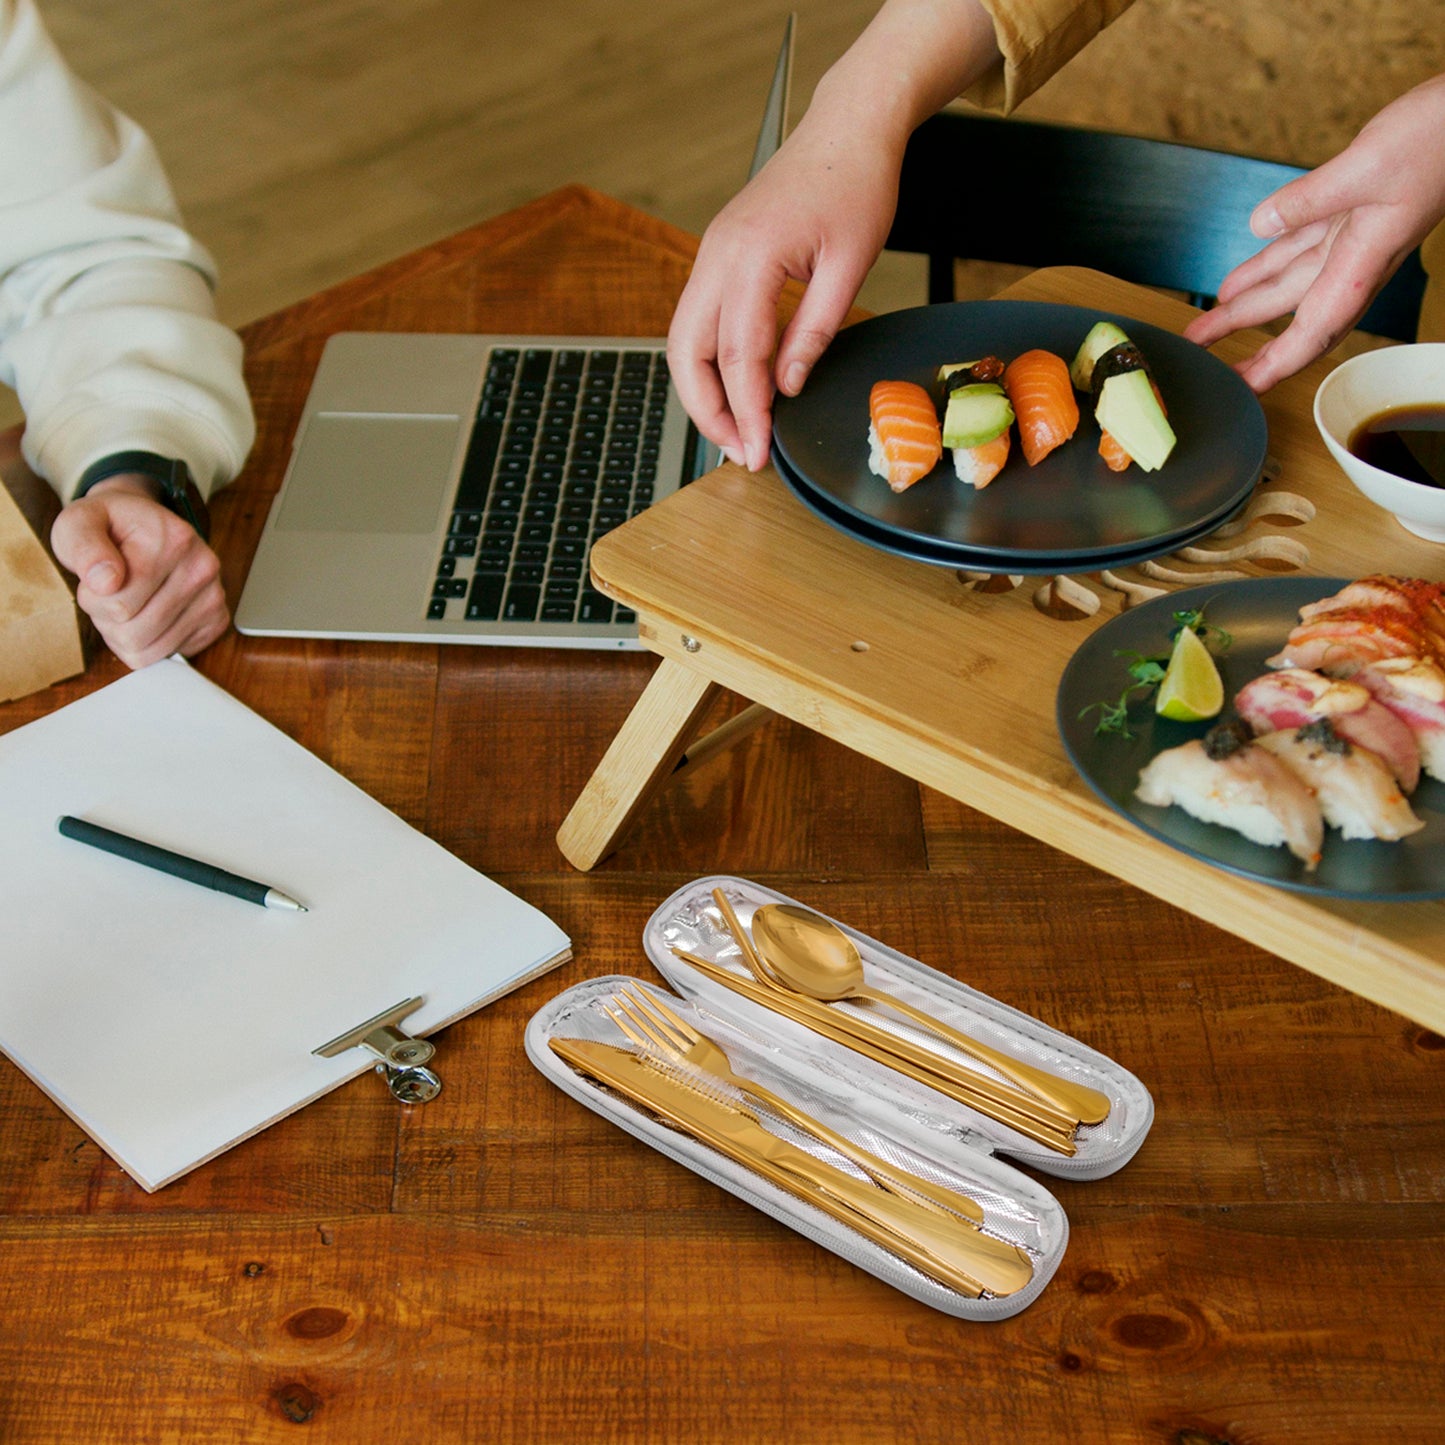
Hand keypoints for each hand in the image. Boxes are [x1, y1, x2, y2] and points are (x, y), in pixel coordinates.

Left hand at [50, 475, 228, 668]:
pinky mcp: (216, 621)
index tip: (95, 577)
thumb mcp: (79, 522)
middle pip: (133, 635)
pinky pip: (166, 655)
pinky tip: (147, 614)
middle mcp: (202, 570)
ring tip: (127, 603)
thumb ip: (84, 547)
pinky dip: (148, 643)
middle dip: (108, 620)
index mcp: (174, 541)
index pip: (119, 606)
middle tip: (109, 593)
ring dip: (125, 634)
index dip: (92, 599)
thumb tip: (105, 582)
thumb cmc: (110, 526)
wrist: (144, 525)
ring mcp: (214, 598)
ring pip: (149, 652)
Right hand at [666, 0, 1002, 469]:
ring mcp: (711, 253)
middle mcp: (718, 254)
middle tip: (740, 452)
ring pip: (683, 339)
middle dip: (709, 410)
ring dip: (702, 391)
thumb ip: (814, 331)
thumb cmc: (856, 186)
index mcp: (751, 255)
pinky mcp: (718, 255)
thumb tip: (787, 387)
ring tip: (735, 430)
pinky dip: (708, 362)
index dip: (747, 410)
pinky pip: (698, 320)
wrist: (847, 129)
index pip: (737, 354)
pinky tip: (735, 389)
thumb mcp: (849, 266)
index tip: (760, 450)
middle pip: (687, 352)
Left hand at [1184, 74, 1444, 392]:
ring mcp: (1354, 236)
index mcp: (1362, 263)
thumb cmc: (1438, 137)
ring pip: (1289, 284)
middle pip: (1293, 319)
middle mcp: (1356, 259)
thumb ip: (1311, 199)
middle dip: (1249, 347)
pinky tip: (1238, 277)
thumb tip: (1262, 224)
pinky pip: (1299, 247)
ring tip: (1204, 326)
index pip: (1311, 333)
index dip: (1275, 367)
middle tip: (1207, 364)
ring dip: (1246, 306)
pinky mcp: (1352, 209)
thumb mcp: (1367, 166)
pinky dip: (1267, 262)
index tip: (1242, 389)